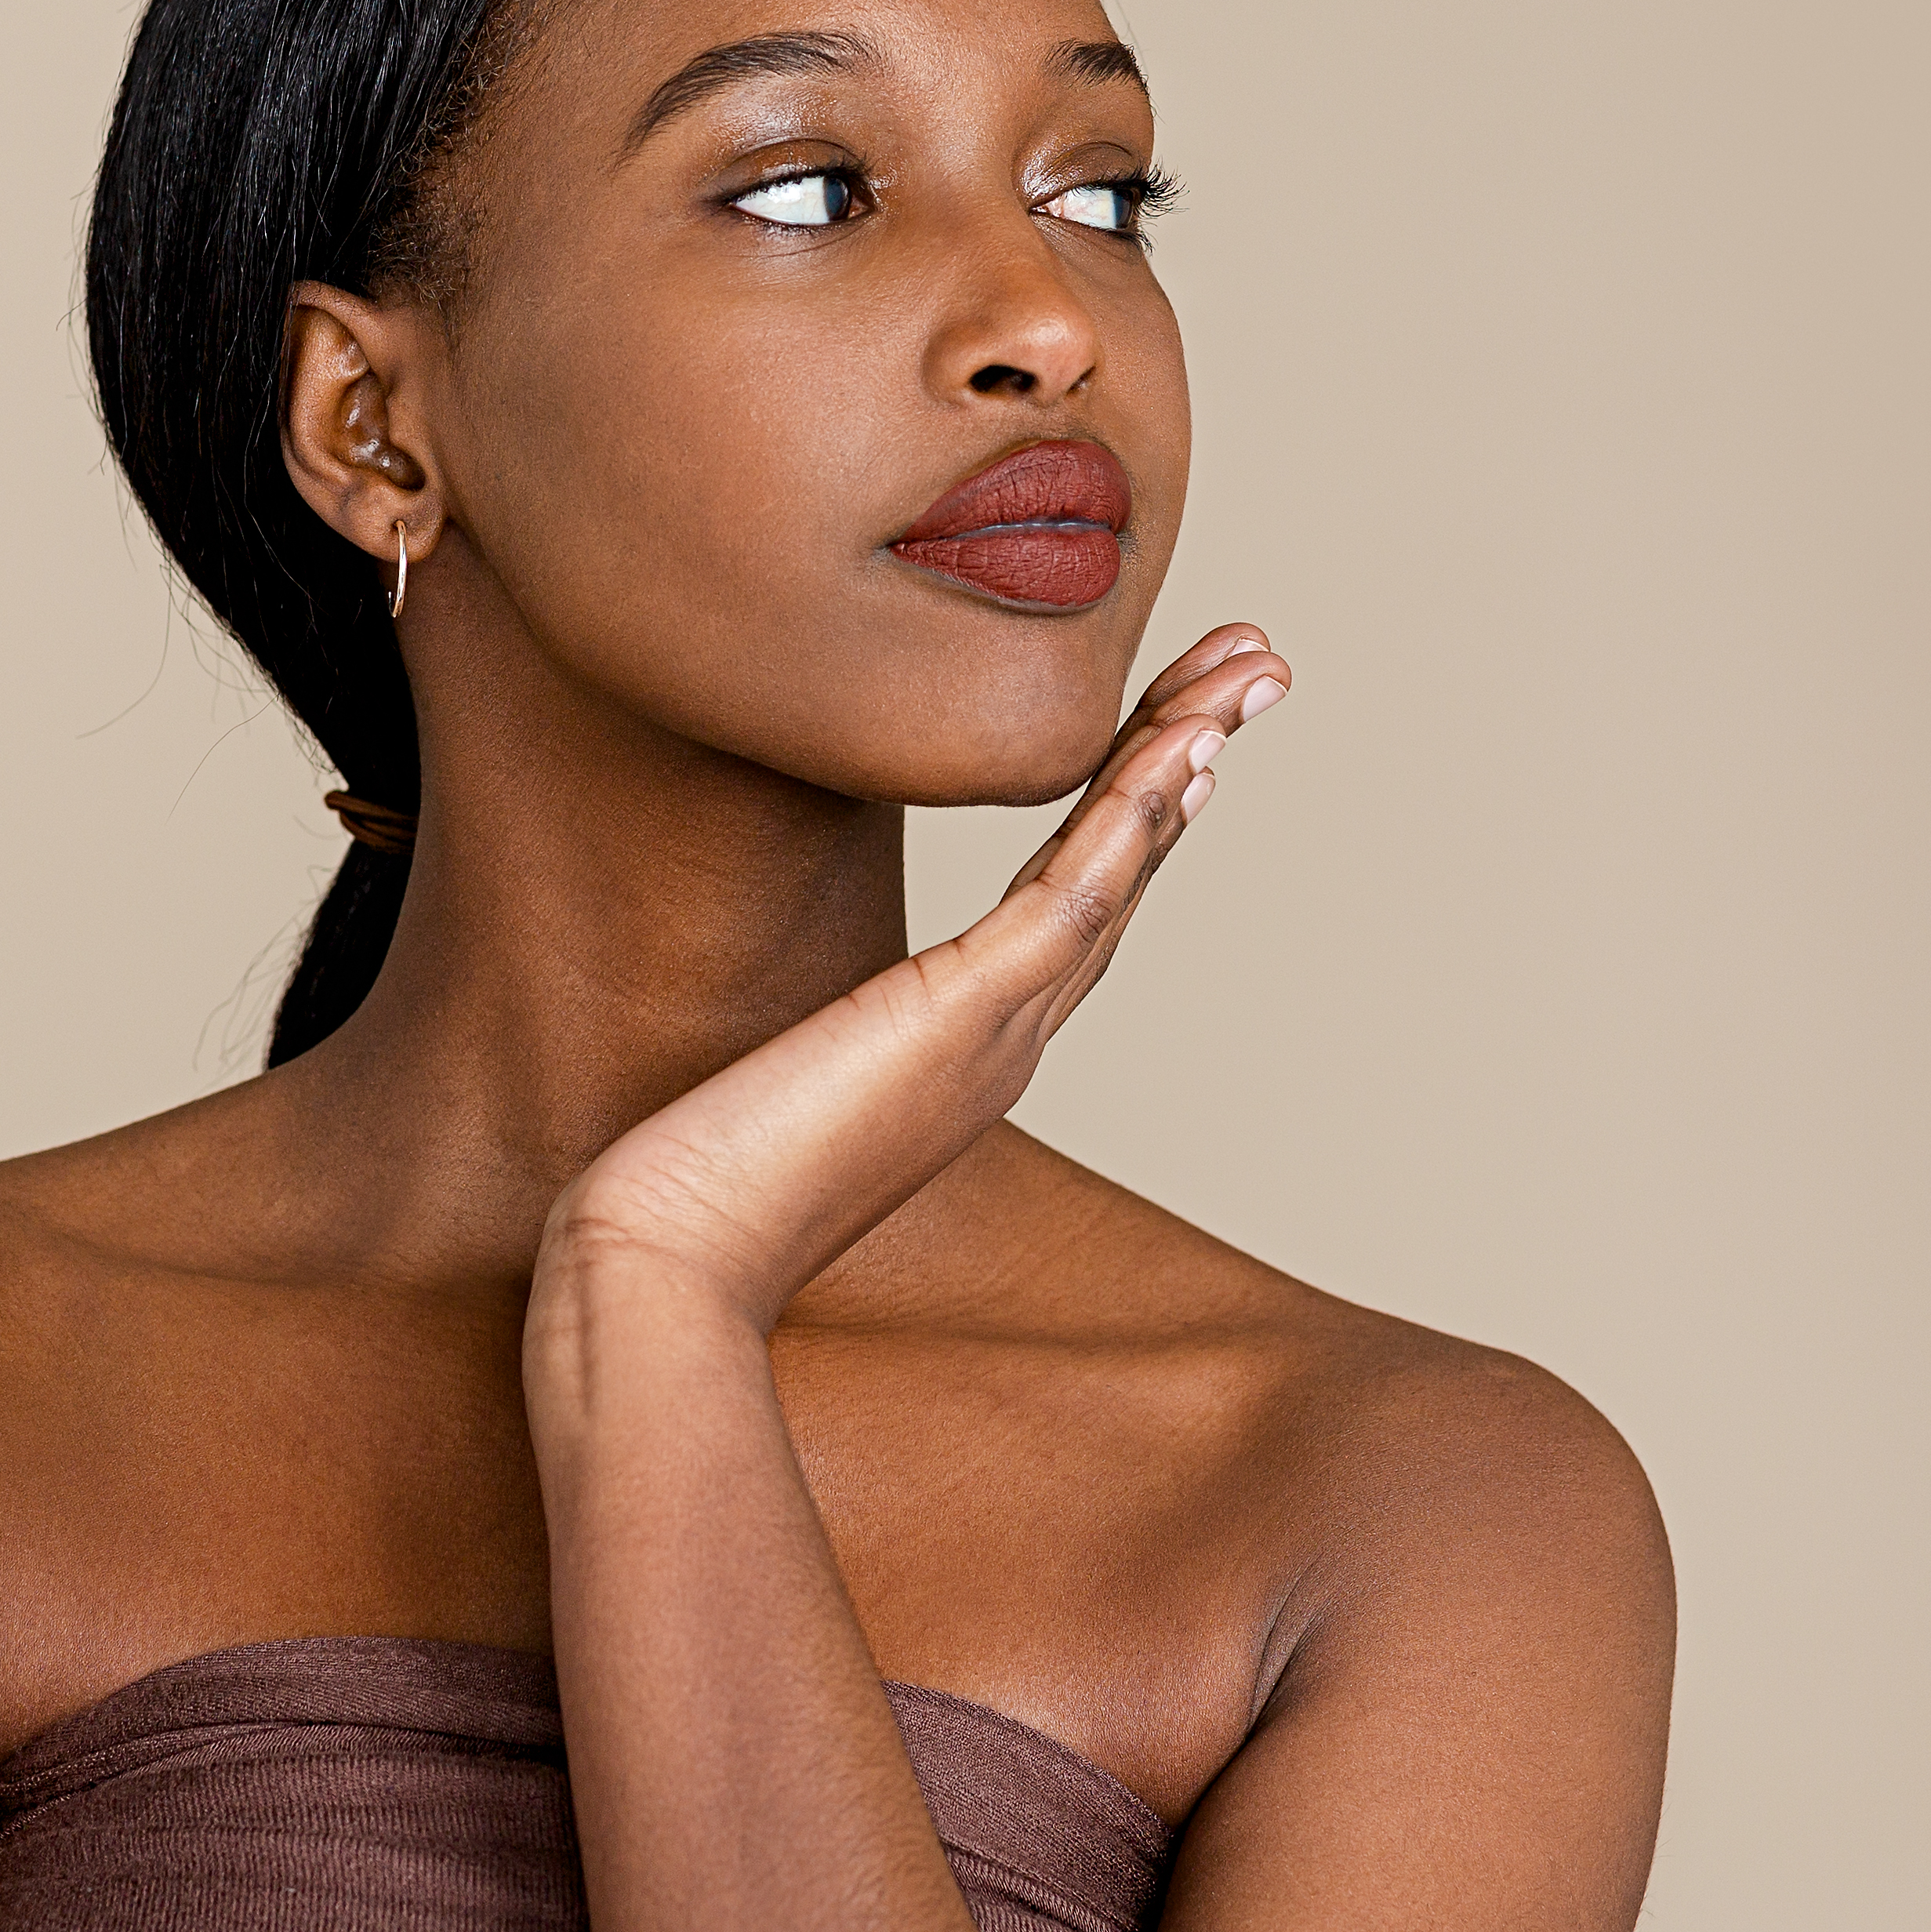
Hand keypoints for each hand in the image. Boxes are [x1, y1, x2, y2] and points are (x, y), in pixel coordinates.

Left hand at [543, 623, 1290, 1324]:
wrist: (671, 1266)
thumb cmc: (697, 1187)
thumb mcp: (783, 1077)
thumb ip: (822, 1036)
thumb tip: (807, 1007)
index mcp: (971, 1045)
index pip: (1077, 895)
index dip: (1136, 801)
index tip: (1185, 717)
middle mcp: (1006, 1037)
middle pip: (1128, 871)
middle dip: (1193, 755)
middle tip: (1259, 665)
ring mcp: (995, 1032)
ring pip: (1121, 872)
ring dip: (1186, 761)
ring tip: (1249, 673)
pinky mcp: (960, 1021)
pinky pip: (1068, 903)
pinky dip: (1126, 825)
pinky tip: (1178, 751)